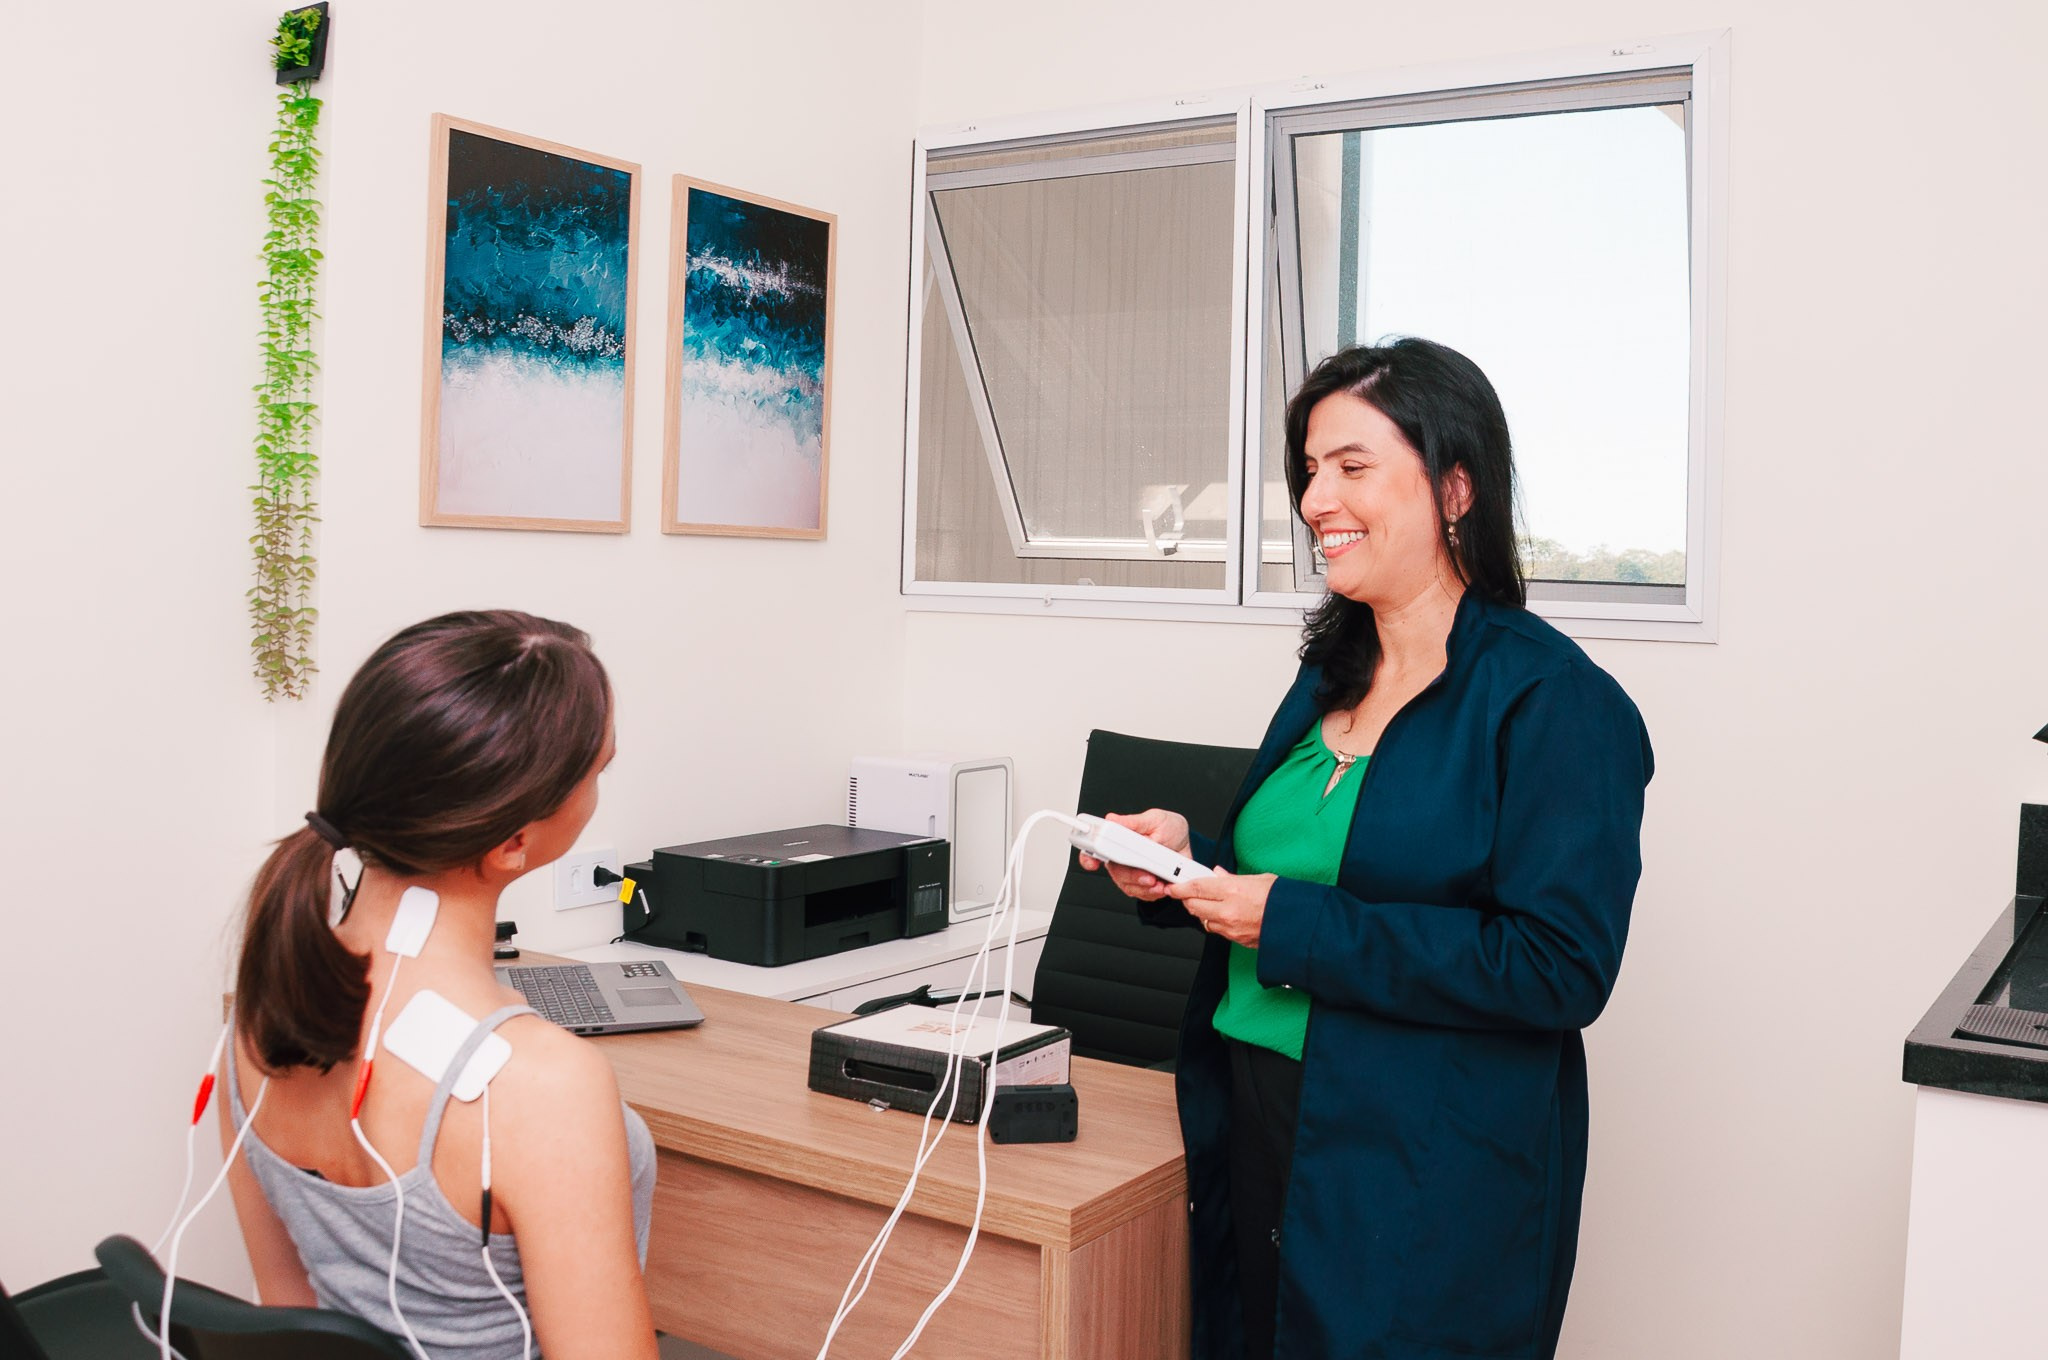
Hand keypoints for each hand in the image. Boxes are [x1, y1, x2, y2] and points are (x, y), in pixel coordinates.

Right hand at [1078, 808, 1192, 901]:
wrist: (1188, 845)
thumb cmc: (1169, 829)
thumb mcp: (1155, 819)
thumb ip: (1134, 822)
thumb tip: (1113, 819)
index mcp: (1119, 839)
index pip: (1095, 849)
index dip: (1088, 857)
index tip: (1092, 863)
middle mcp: (1122, 857)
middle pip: (1114, 871)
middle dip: (1130, 875)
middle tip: (1147, 874)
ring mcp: (1131, 872)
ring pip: (1127, 885)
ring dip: (1143, 885)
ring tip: (1158, 880)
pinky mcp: (1142, 885)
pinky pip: (1141, 894)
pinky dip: (1152, 892)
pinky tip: (1162, 884)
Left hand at [1168, 869, 1275, 946]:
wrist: (1297, 922)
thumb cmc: (1282, 899)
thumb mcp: (1258, 879)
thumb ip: (1232, 878)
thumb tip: (1218, 874)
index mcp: (1233, 890)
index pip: (1197, 888)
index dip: (1180, 887)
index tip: (1174, 886)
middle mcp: (1228, 910)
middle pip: (1194, 906)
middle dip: (1187, 899)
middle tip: (1187, 893)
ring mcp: (1231, 927)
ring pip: (1203, 920)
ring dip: (1201, 912)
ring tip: (1208, 903)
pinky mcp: (1236, 939)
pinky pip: (1217, 930)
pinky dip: (1214, 922)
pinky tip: (1222, 914)